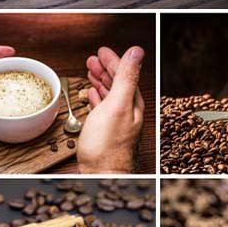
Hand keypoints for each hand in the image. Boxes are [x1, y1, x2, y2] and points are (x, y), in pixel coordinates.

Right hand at [76, 45, 144, 173]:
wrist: (101, 175)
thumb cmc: (108, 147)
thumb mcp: (117, 106)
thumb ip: (126, 78)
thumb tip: (136, 52)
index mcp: (132, 103)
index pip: (125, 74)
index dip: (113, 60)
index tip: (102, 51)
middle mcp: (127, 112)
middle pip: (117, 83)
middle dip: (105, 69)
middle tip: (93, 59)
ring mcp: (116, 122)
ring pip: (109, 95)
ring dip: (100, 81)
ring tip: (91, 72)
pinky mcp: (105, 133)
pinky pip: (102, 108)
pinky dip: (97, 98)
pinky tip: (92, 96)